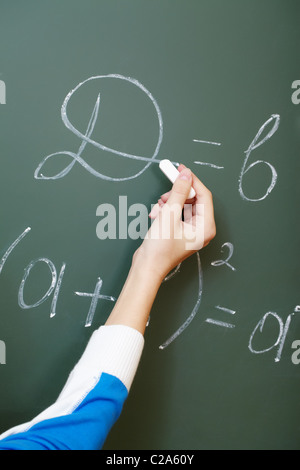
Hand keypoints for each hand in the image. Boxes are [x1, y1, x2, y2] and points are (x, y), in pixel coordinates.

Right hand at [133, 164, 215, 280]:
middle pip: (193, 199)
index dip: (192, 181)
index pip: (204, 196)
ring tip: (157, 208)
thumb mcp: (169, 214)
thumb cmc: (160, 248)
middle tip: (165, 191)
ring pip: (182, 204)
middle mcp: (201, 229)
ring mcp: (191, 230)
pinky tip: (155, 215)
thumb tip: (186, 175)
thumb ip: (179, 192)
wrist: (147, 267)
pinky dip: (165, 210)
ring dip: (168, 202)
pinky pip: (176, 212)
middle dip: (177, 194)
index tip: (181, 169)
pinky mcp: (180, 231)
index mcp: (206, 227)